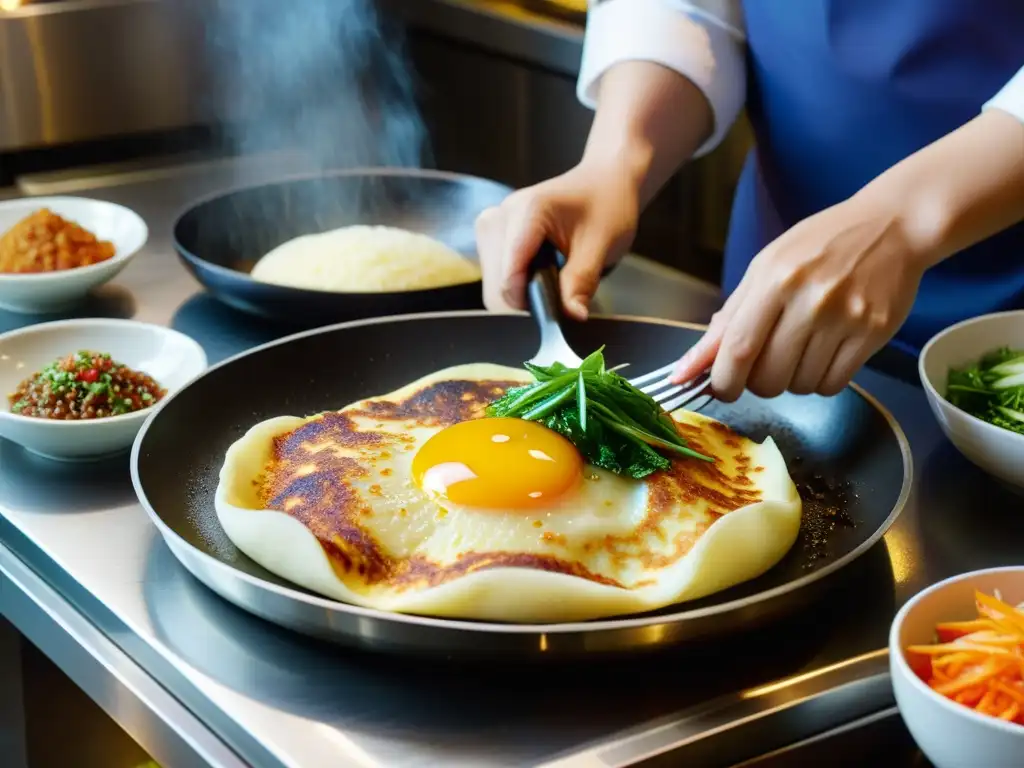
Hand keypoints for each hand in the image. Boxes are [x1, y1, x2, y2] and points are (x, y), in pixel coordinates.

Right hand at [475, 161, 639, 320]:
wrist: (603, 182)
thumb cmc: (606, 205)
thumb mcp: (602, 245)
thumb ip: (582, 281)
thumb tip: (573, 315)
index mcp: (526, 211)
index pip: (510, 277)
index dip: (532, 302)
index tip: (558, 309)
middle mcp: (499, 216)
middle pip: (496, 286)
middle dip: (528, 302)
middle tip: (562, 293)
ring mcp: (491, 227)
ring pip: (493, 287)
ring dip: (522, 296)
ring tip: (554, 277)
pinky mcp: (492, 238)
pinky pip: (496, 280)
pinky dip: (518, 288)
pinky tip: (541, 274)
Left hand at [672, 194, 926, 399]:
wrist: (892, 226)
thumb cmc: (820, 246)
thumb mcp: (765, 268)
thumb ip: (727, 319)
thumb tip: (686, 368)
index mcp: (775, 279)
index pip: (738, 348)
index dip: (723, 380)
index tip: (721, 388)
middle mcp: (811, 300)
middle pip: (768, 377)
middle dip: (757, 383)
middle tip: (765, 363)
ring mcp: (846, 319)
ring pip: (800, 386)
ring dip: (791, 380)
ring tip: (801, 349)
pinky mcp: (874, 334)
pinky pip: (833, 385)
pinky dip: (821, 381)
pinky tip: (823, 355)